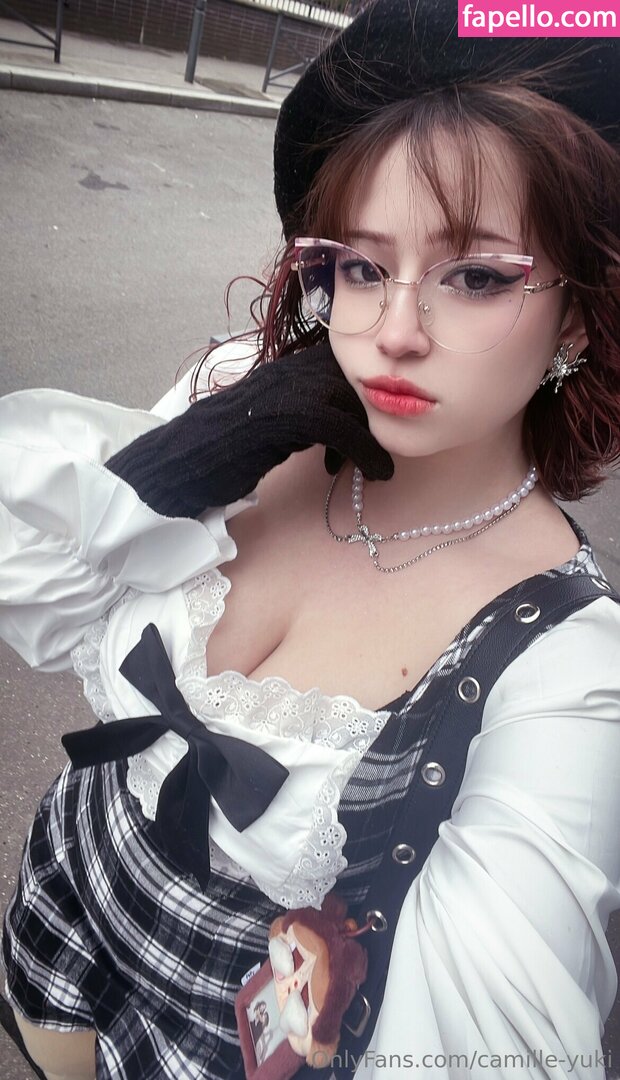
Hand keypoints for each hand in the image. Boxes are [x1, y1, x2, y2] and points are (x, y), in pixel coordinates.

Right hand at [106, 342, 393, 516]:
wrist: (177, 466)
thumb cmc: (222, 453)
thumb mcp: (273, 427)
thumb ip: (306, 419)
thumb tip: (346, 429)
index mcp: (287, 369)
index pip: (348, 365)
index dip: (370, 397)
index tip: (376, 432)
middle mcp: (288, 370)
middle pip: (358, 377)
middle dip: (376, 414)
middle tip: (382, 449)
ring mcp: (284, 389)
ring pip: (354, 397)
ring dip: (376, 434)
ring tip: (379, 466)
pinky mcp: (281, 415)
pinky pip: (340, 425)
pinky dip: (366, 451)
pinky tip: (375, 473)